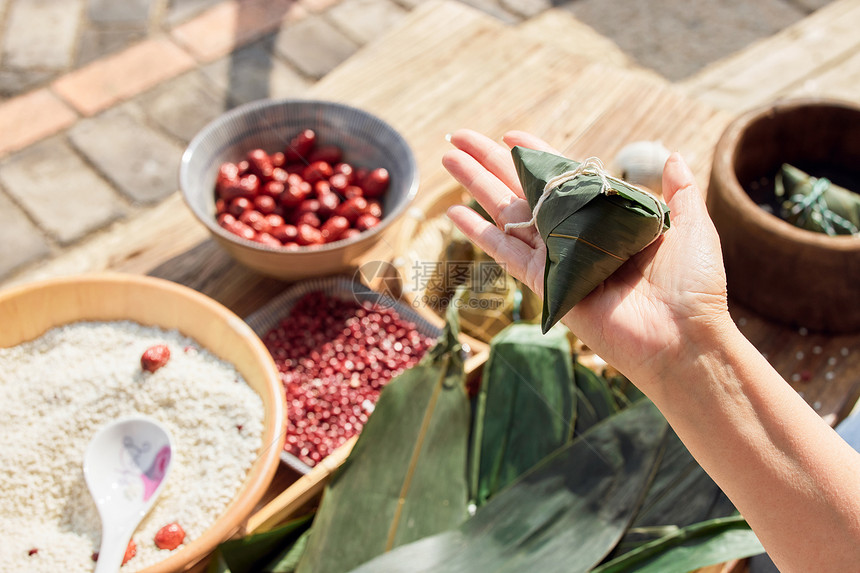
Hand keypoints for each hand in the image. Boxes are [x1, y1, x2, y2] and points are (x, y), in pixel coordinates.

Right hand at [442, 129, 733, 389]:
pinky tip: (454, 212)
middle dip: (489, 162)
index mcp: (606, 217)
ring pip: (506, 212)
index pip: (562, 178)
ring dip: (475, 184)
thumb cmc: (692, 286)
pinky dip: (478, 232)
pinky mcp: (545, 282)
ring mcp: (556, 257)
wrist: (682, 337)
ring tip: (447, 158)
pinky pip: (505, 251)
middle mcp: (576, 234)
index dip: (535, 154)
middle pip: (522, 189)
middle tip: (458, 137)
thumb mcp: (691, 225)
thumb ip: (678, 192)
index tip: (510, 133)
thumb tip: (673, 156)